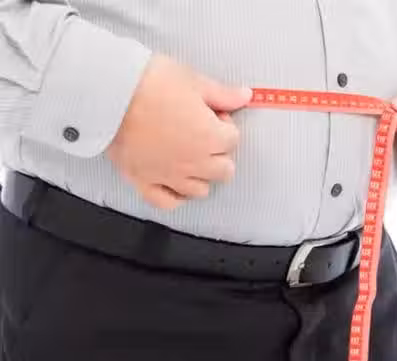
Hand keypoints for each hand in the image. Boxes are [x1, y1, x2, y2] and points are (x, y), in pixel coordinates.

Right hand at [107, 54, 251, 208]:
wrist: (110, 92)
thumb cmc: (151, 83)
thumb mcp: (194, 81)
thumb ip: (223, 94)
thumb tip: (245, 96)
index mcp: (211, 138)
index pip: (234, 140)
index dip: (224, 124)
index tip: (211, 113)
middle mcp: (195, 162)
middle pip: (224, 170)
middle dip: (218, 153)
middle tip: (202, 134)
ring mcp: (170, 175)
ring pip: (200, 190)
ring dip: (200, 175)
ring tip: (188, 156)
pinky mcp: (144, 181)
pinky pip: (167, 201)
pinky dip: (174, 195)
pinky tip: (172, 182)